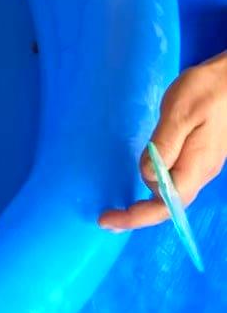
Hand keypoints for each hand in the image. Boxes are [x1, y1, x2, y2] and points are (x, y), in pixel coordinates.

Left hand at [99, 51, 226, 230]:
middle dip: (138, 215)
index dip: (138, 216)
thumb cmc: (205, 92)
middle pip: (169, 205)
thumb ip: (163, 145)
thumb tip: (147, 175)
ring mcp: (200, 165)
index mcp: (195, 165)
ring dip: (147, 203)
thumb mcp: (179, 114)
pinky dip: (156, 188)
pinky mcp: (197, 155)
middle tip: (107, 218)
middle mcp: (200, 172)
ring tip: (119, 208)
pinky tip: (143, 183)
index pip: (166, 203)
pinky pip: (175, 181)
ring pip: (172, 194)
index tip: (109, 220)